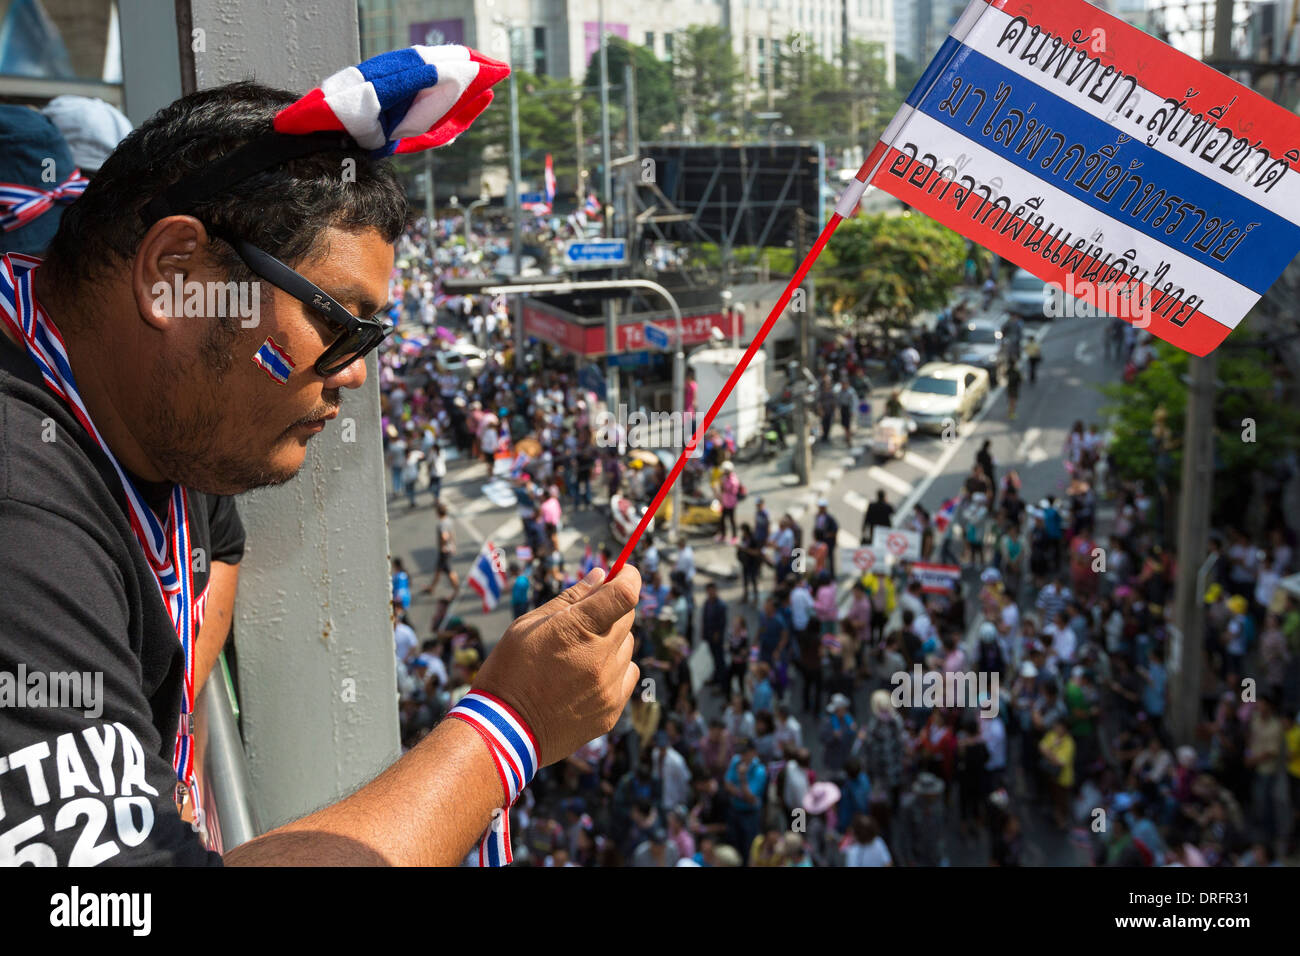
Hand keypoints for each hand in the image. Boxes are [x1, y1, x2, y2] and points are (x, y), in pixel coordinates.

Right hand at [472, 566, 641, 767]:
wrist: (504, 730)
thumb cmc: (510, 670)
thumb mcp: (529, 625)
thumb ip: (570, 599)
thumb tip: (602, 576)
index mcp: (576, 630)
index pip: (625, 593)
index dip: (628, 577)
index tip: (623, 573)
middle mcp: (599, 657)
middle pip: (627, 618)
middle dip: (612, 611)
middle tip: (585, 621)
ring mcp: (608, 686)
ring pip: (627, 647)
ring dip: (611, 642)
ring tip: (578, 656)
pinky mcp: (611, 710)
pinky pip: (628, 675)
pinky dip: (614, 669)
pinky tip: (587, 677)